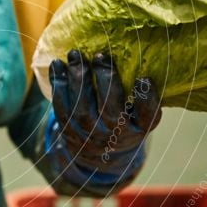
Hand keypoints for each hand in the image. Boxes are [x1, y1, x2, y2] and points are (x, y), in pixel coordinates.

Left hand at [46, 49, 161, 189]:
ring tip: (75, 55)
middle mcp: (116, 135)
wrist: (101, 155)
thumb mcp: (138, 114)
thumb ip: (139, 93)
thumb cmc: (125, 122)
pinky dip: (58, 85)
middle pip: (111, 111)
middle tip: (100, 55)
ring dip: (77, 79)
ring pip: (82, 110)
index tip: (144, 78)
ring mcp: (91, 137)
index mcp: (139, 127)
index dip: (147, 99)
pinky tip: (57, 65)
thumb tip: (134, 52)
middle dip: (105, 80)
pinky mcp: (70, 133)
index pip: (148, 115)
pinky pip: (61, 109)